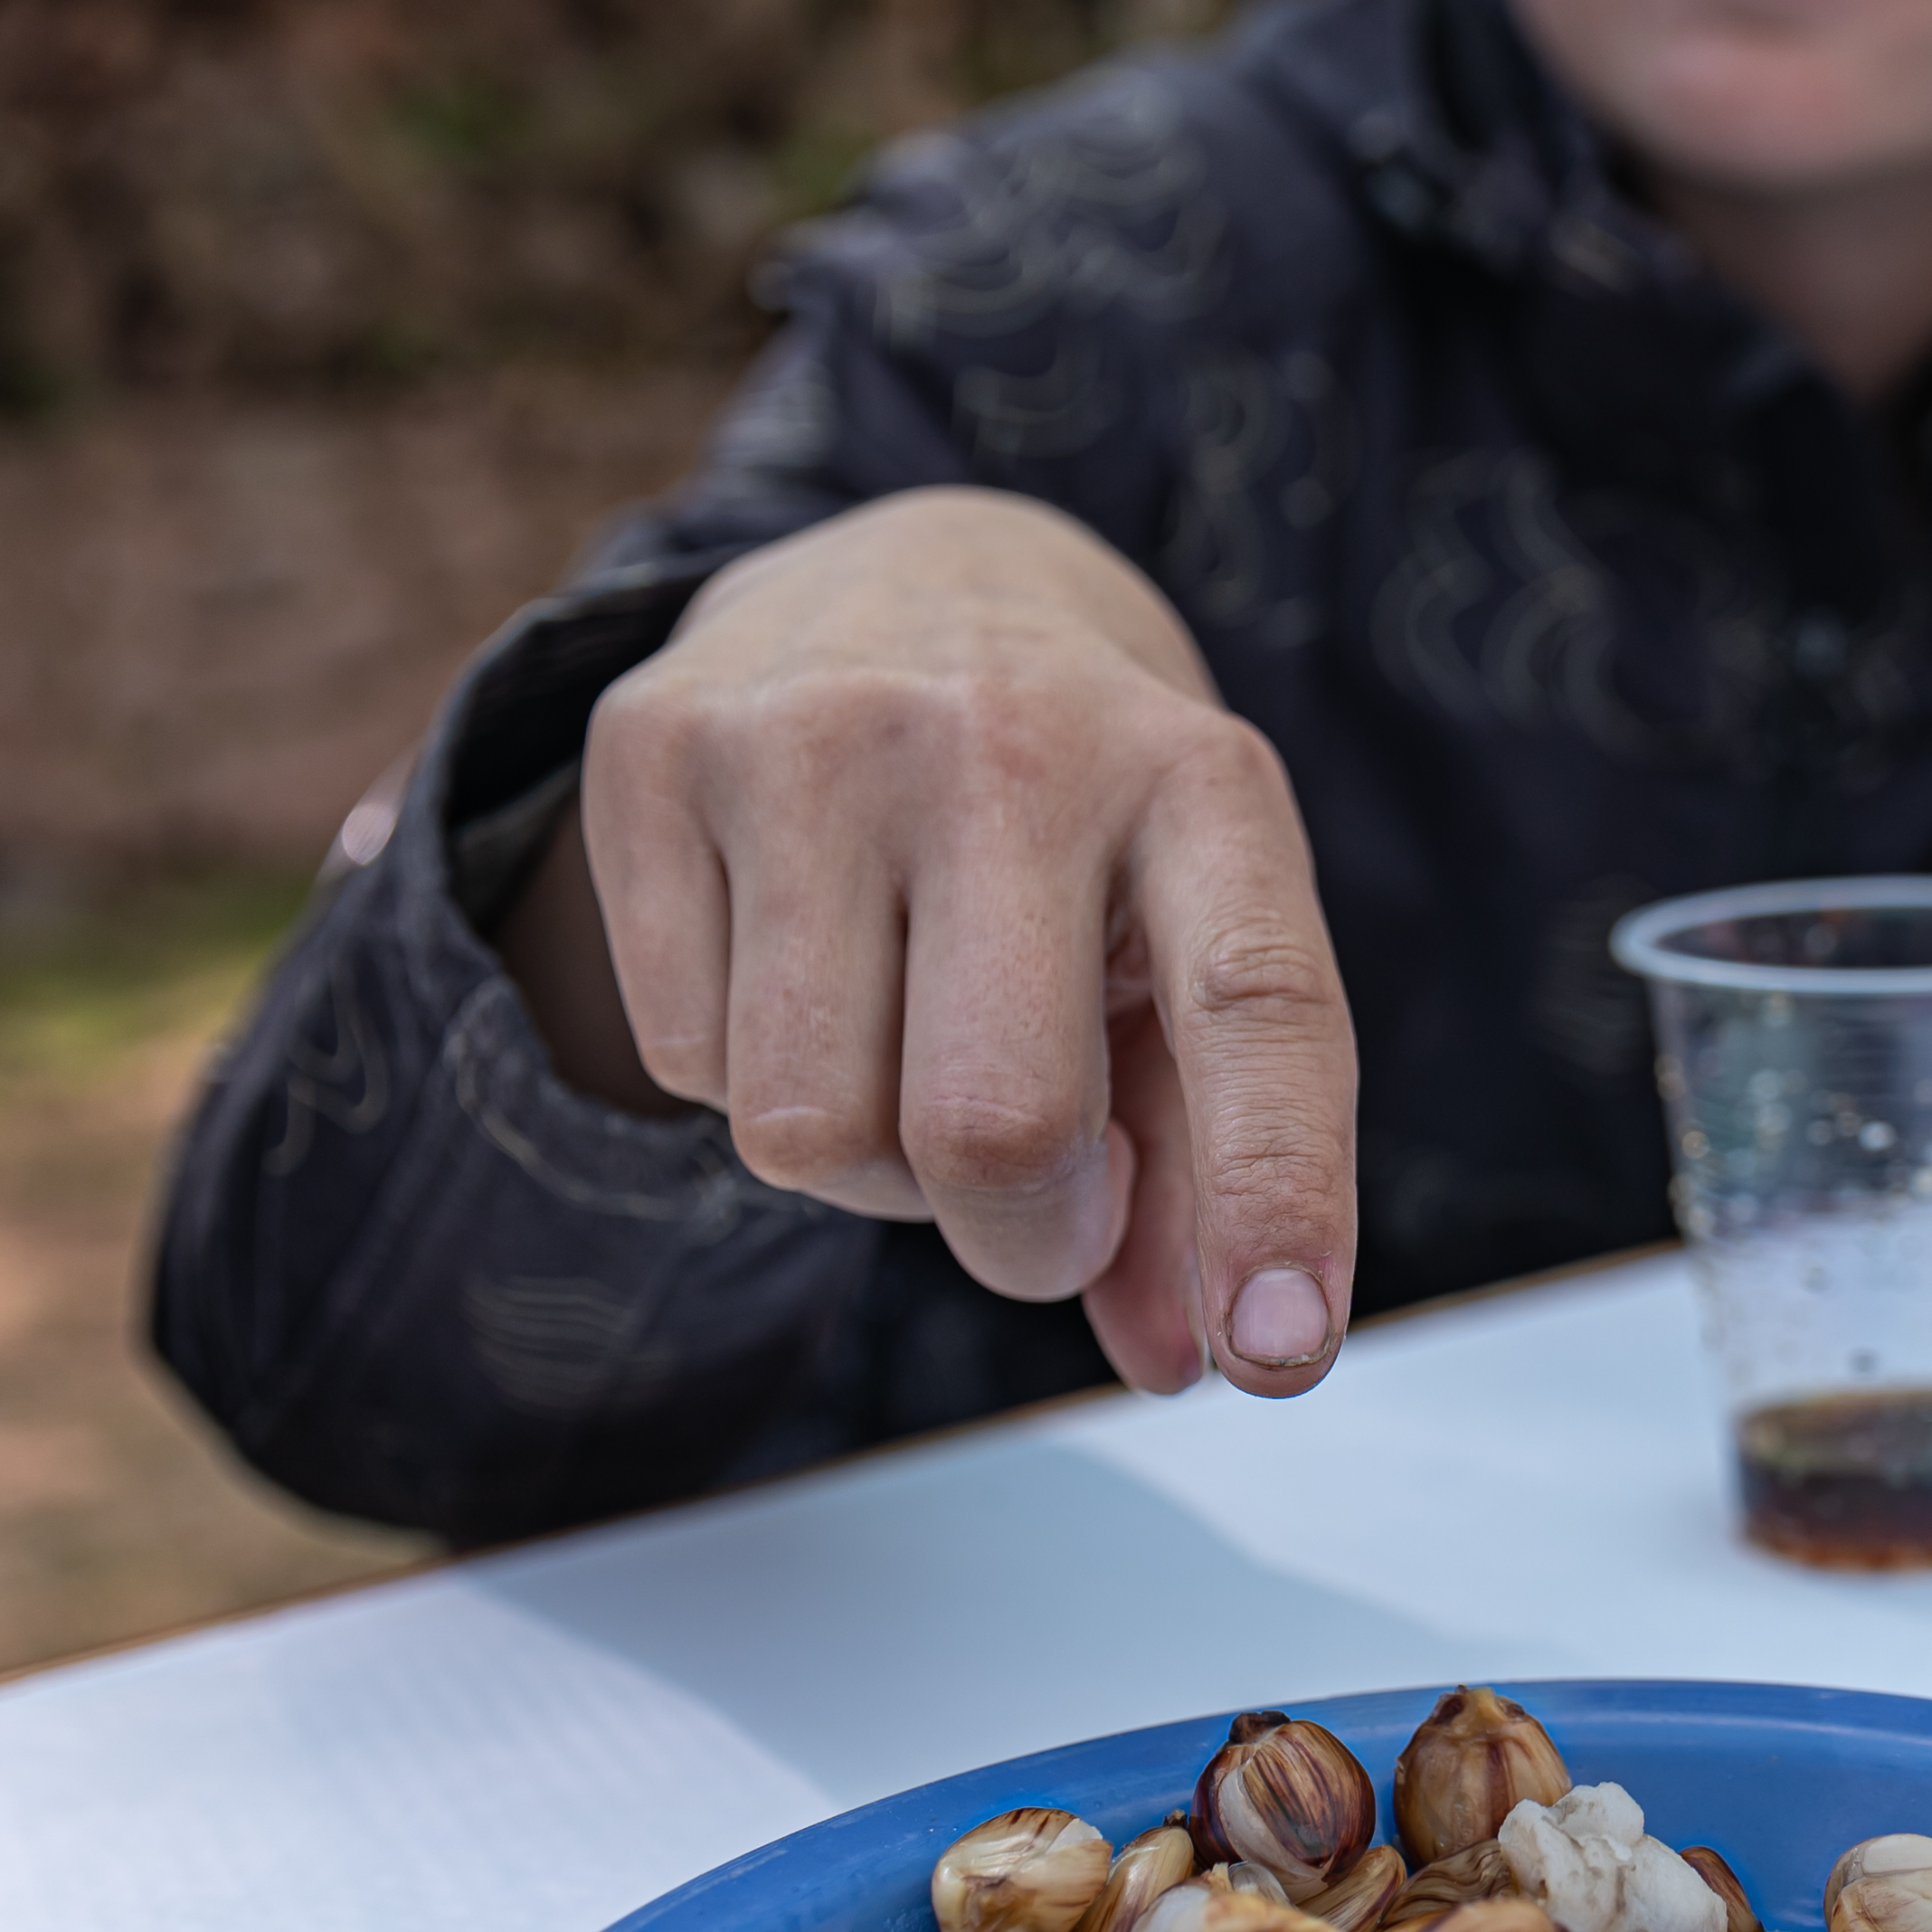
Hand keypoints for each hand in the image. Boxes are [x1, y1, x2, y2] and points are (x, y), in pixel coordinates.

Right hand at [532, 491, 1357, 1397]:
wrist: (913, 570)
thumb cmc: (1082, 823)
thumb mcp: (1182, 945)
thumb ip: (1200, 1164)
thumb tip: (1182, 1361)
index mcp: (1193, 779)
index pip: (1256, 1008)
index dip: (1274, 1193)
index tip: (1279, 1354)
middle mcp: (1007, 736)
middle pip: (995, 1129)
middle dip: (1023, 1238)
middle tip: (1046, 1199)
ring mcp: (812, 732)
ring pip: (813, 1134)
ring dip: (873, 1174)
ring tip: (912, 1053)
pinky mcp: (653, 749)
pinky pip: (684, 1068)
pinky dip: (749, 1086)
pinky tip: (802, 976)